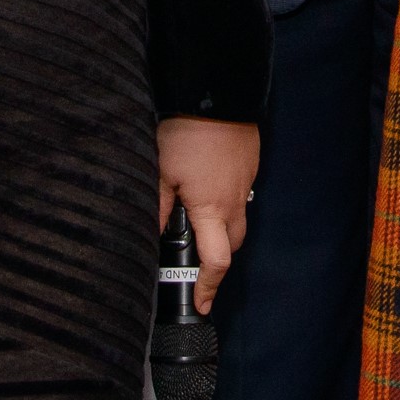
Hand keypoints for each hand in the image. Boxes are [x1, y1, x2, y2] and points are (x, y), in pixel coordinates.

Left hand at [158, 117, 260, 309]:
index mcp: (211, 210)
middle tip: (196, 263)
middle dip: (216, 260)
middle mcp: (233, 203)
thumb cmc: (187, 133)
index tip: (201, 304)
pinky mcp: (249, 167)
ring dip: (222, 231)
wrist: (218, 96)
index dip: (208, 287)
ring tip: (199, 224)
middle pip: (232, 246)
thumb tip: (150, 234)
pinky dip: (226, 204)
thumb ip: (157, 206)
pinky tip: (208, 190)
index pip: (216, 262)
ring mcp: (245, 184)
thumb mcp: (161, 171)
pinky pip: (240, 197)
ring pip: (238, 222)